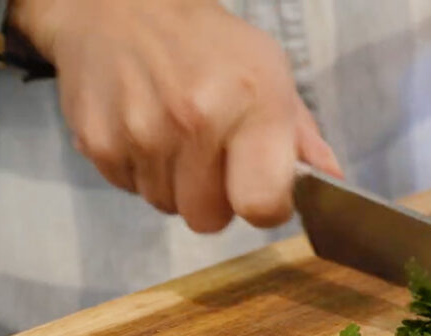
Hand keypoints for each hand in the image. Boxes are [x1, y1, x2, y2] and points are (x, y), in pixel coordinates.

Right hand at [12, 0, 341, 231]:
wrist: (122, 7)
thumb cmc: (209, 45)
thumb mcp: (270, 71)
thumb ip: (301, 135)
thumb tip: (332, 182)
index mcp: (251, 105)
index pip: (262, 205)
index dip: (266, 208)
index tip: (264, 193)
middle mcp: (194, 121)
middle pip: (208, 219)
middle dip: (215, 199)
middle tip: (214, 157)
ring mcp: (141, 134)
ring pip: (167, 207)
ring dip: (177, 184)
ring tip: (177, 135)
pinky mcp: (97, 143)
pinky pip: (130, 189)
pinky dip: (141, 170)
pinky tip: (146, 128)